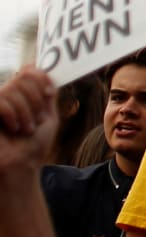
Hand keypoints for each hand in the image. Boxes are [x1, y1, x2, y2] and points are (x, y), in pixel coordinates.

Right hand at [0, 67, 56, 182]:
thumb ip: (47, 94)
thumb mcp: (47, 117)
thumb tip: (48, 71)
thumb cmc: (33, 146)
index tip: (49, 93)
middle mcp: (5, 96)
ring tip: (26, 129)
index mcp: (20, 96)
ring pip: (11, 88)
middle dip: (35, 100)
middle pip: (22, 77)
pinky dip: (11, 114)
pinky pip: (0, 100)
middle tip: (36, 121)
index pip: (28, 70)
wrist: (20, 167)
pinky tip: (13, 128)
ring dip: (25, 111)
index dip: (40, 77)